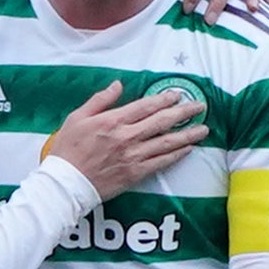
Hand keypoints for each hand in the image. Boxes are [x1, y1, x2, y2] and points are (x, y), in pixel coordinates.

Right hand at [47, 82, 208, 199]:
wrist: (66, 184)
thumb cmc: (67, 150)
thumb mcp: (77, 118)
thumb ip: (100, 100)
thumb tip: (117, 85)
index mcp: (113, 121)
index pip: (146, 106)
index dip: (164, 98)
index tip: (177, 95)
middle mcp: (127, 137)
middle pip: (162, 121)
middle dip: (184, 113)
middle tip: (199, 107)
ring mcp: (133, 156)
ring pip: (167, 142)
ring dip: (187, 134)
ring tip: (203, 129)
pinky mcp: (135, 174)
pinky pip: (162, 162)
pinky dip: (176, 155)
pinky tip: (187, 149)